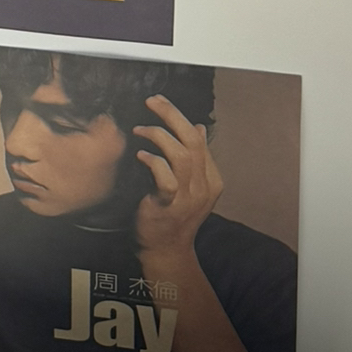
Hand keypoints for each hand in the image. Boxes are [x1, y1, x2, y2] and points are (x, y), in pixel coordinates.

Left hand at [132, 95, 221, 269]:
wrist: (167, 250)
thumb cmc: (174, 214)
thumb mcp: (191, 184)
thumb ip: (196, 158)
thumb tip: (199, 128)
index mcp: (211, 179)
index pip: (198, 139)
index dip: (179, 117)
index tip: (160, 102)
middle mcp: (204, 187)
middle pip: (192, 142)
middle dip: (172, 116)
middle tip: (152, 101)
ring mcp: (189, 198)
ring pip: (181, 156)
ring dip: (158, 136)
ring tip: (140, 130)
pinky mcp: (170, 207)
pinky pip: (166, 178)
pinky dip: (153, 161)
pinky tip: (141, 155)